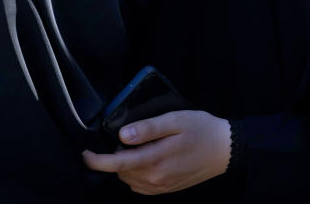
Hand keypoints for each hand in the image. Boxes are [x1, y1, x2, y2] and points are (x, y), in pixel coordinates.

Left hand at [82, 110, 230, 194]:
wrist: (224, 150)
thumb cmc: (201, 130)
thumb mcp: (175, 120)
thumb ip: (148, 128)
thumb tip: (122, 135)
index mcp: (155, 160)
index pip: (116, 164)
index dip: (96, 161)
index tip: (85, 153)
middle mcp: (155, 178)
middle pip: (121, 172)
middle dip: (115, 157)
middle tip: (128, 138)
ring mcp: (161, 186)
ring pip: (129, 179)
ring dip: (126, 165)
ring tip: (140, 146)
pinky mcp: (166, 189)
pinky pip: (141, 185)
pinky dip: (136, 173)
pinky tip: (147, 158)